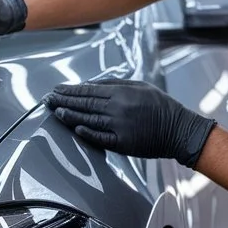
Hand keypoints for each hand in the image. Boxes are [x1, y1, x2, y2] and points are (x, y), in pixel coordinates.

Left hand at [44, 79, 216, 167]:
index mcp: (122, 93)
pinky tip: (75, 128)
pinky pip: (100, 138)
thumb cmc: (160, 106)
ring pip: (88, 120)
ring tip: (55, 112)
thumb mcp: (140, 86)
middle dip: (63, 101)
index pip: (88, 91)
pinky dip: (86, 133)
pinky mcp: (122, 143)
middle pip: (84, 104)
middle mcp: (119, 109)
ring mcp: (119, 127)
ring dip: (69, 116)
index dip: (70, 91)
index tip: (56, 90)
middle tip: (47, 99)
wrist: (179, 130)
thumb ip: (114, 84)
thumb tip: (89, 85)